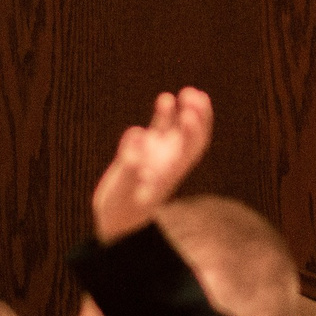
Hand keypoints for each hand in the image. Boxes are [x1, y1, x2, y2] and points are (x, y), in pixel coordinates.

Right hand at [92, 87, 212, 242]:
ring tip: (185, 92)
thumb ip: (130, 164)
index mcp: (170, 172)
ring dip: (184, 111)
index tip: (188, 114)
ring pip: (178, 130)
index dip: (194, 130)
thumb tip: (138, 134)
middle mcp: (169, 161)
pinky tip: (165, 100)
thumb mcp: (123, 191)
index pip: (191, 148)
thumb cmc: (121, 210)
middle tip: (193, 95)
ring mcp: (159, 155)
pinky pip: (159, 129)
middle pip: (193, 137)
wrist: (116, 222)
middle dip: (199, 116)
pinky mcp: (145, 151)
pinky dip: (164, 115)